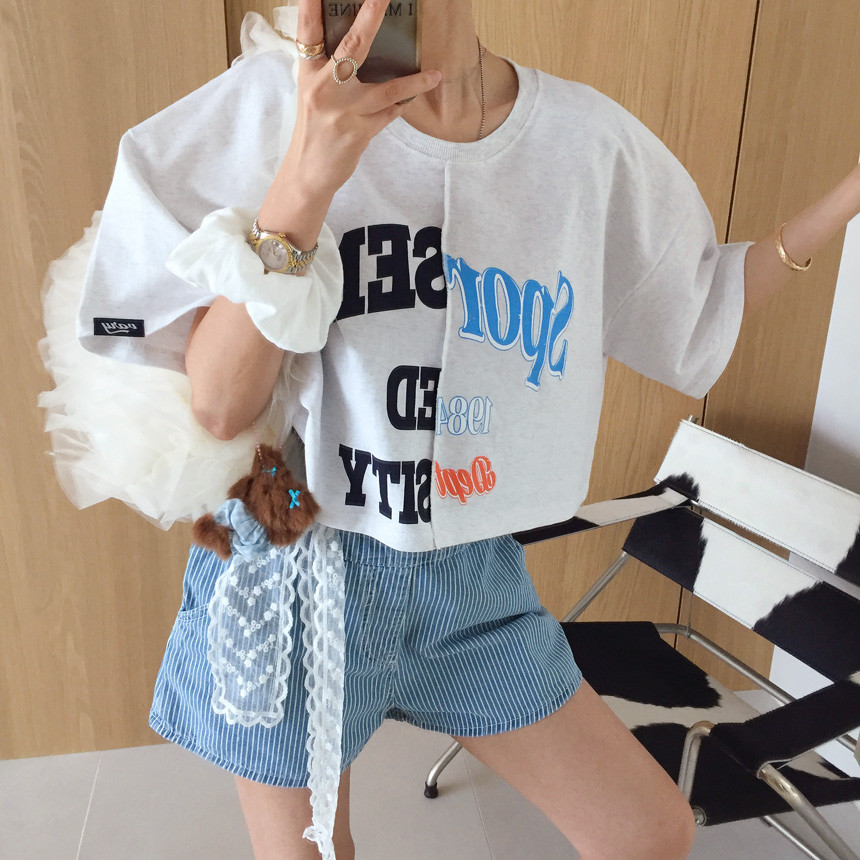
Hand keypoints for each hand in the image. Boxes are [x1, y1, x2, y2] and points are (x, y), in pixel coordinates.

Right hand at [282, 0, 440, 199]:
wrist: (307, 173)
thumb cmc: (314, 128)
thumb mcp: (313, 92)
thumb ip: (329, 69)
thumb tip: (356, 45)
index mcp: (309, 73)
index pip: (309, 30)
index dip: (312, 4)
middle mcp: (324, 88)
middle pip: (353, 46)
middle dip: (371, 17)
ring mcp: (344, 111)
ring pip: (387, 89)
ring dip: (415, 81)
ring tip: (435, 75)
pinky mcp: (359, 133)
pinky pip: (390, 114)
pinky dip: (401, 106)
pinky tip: (409, 101)